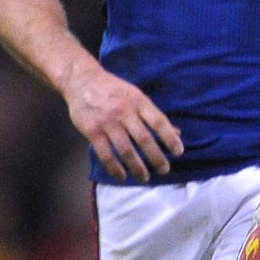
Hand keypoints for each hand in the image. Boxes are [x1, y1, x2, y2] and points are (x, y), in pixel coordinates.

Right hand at [64, 60, 183, 180]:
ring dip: (137, 167)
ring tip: (145, 178)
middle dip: (156, 157)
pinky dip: (115, 168)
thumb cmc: (113, 89)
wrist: (82, 81)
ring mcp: (107, 122)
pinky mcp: (92, 131)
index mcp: (138, 101)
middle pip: (144, 139)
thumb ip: (153, 115)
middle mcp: (124, 111)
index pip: (158, 122)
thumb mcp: (136, 95)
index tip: (178, 152)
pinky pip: (105, 154)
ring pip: (126, 150)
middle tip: (164, 170)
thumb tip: (176, 133)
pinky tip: (122, 176)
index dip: (170, 138)